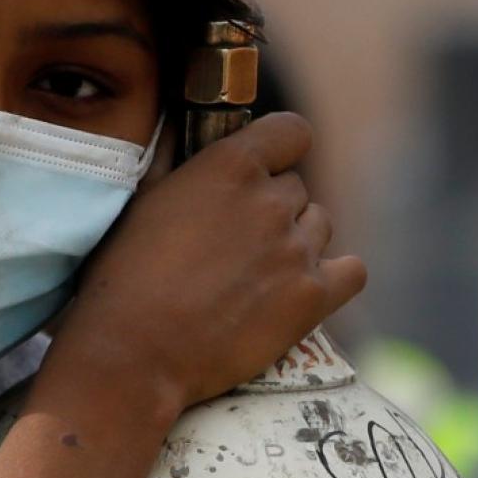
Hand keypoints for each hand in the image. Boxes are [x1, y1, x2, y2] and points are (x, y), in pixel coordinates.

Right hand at [51, 112, 365, 416]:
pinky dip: (335, 277)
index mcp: (230, 166)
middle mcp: (271, 200)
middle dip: (272, 208)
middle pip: (296, 189)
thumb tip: (181, 124)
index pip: (292, 132)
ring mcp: (296, 249)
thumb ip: (174, 157)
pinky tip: (306, 288)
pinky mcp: (312, 298)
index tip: (265, 169)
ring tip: (257, 274)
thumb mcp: (144, 198)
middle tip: (237, 244)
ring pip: (319, 226)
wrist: (136, 353)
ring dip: (297, 242)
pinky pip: (352, 271)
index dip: (280, 149)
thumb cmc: (125, 277)